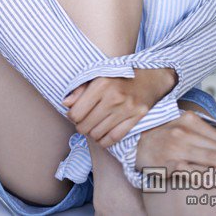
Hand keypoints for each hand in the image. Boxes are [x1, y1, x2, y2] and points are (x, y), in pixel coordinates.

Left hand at [61, 68, 176, 148]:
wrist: (150, 76)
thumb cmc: (120, 75)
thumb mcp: (98, 74)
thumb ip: (80, 88)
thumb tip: (65, 103)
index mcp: (101, 84)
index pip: (76, 113)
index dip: (72, 116)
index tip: (76, 113)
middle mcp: (113, 97)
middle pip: (85, 126)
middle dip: (81, 126)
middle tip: (84, 120)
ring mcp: (126, 109)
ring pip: (97, 135)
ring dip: (92, 134)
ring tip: (94, 126)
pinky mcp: (136, 119)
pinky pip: (113, 139)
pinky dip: (104, 141)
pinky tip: (102, 135)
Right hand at [135, 110, 215, 176]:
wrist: (135, 145)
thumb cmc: (161, 138)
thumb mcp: (184, 128)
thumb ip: (206, 133)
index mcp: (189, 121)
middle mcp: (183, 132)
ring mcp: (175, 147)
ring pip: (211, 160)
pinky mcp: (168, 163)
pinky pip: (192, 172)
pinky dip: (208, 178)